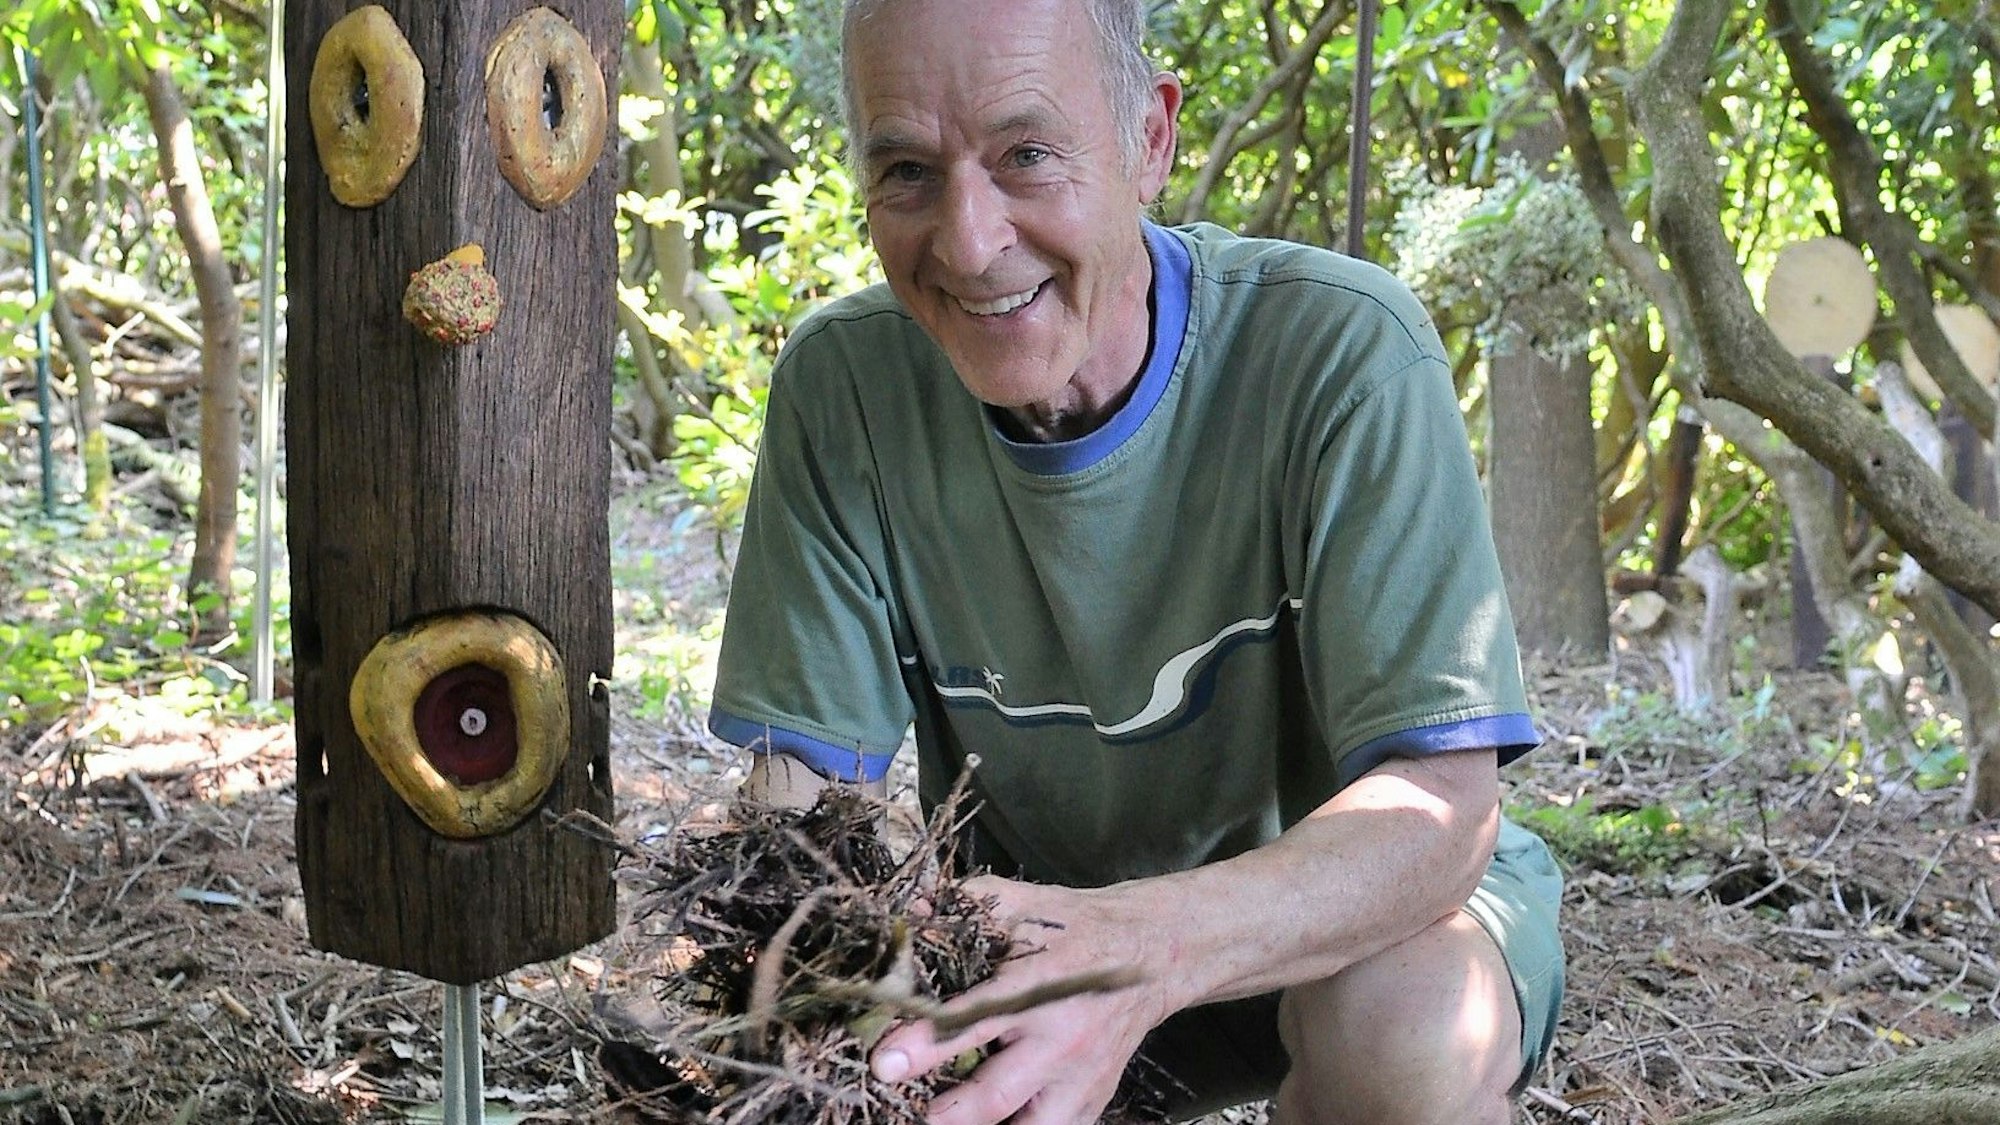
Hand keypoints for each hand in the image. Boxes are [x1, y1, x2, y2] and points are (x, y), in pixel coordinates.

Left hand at [871, 875, 1176, 1124]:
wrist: (1148, 953)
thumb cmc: (1074, 927)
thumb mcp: (1020, 902)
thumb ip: (964, 906)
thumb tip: (911, 914)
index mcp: (1037, 987)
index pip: (972, 1021)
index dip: (923, 1045)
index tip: (885, 1063)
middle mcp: (1061, 1039)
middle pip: (995, 1094)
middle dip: (946, 1112)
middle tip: (912, 1111)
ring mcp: (1081, 1077)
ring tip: (944, 1119)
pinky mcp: (1093, 1100)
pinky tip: (992, 1122)